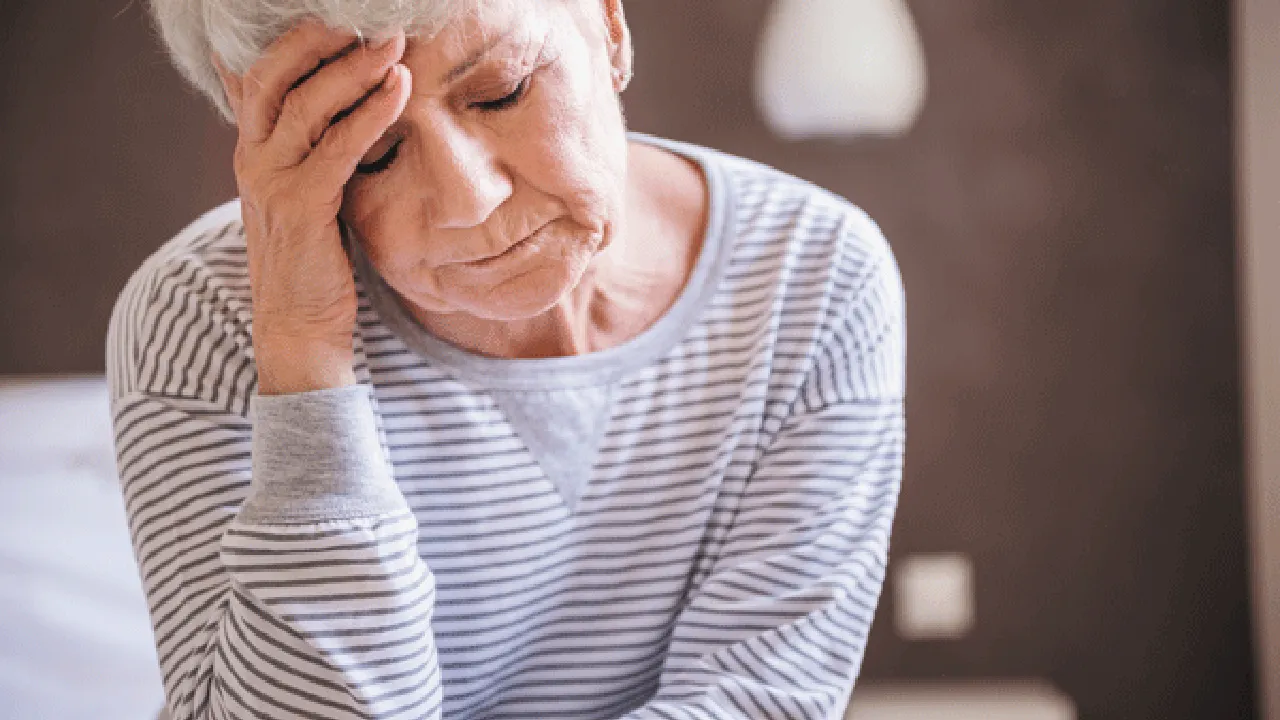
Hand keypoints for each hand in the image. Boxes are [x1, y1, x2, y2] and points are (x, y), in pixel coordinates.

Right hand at [214, 20, 410, 394]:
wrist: (300, 326)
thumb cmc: (315, 259)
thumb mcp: (309, 193)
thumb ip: (317, 151)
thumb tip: (348, 111)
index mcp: (253, 149)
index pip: (260, 74)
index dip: (293, 40)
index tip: (337, 17)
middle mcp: (252, 157)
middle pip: (274, 74)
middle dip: (319, 38)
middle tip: (366, 16)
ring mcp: (270, 181)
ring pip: (308, 104)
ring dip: (356, 68)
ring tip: (395, 42)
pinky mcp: (300, 206)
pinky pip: (338, 146)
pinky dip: (372, 113)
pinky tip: (401, 91)